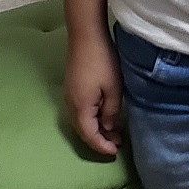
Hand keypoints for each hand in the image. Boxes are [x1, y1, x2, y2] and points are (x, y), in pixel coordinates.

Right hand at [63, 31, 123, 155]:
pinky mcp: (72, 87)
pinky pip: (80, 111)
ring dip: (96, 129)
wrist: (86, 35)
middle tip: (118, 143)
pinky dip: (92, 118)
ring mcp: (69, 95)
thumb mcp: (114, 89)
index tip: (115, 152)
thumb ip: (111, 111)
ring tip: (114, 131)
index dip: (102, 146)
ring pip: (81, 121)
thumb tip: (107, 126)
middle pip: (83, 131)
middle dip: (100, 140)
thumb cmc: (102, 61)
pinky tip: (104, 115)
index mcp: (80, 108)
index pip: (89, 136)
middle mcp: (71, 104)